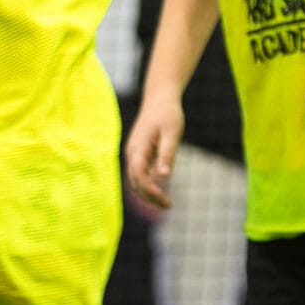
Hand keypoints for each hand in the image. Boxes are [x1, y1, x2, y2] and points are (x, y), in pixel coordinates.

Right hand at [124, 92, 183, 213]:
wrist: (159, 98)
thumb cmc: (168, 114)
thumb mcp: (172, 133)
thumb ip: (167, 154)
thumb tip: (164, 177)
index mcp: (138, 148)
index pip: (139, 176)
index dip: (150, 190)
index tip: (165, 200)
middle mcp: (132, 153)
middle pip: (136, 181)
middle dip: (150, 197)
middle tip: (169, 206)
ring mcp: (133, 153)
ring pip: (136, 179)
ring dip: (148, 193)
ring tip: (165, 203)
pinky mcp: (138, 152)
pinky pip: (139, 173)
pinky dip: (148, 184)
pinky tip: (160, 189)